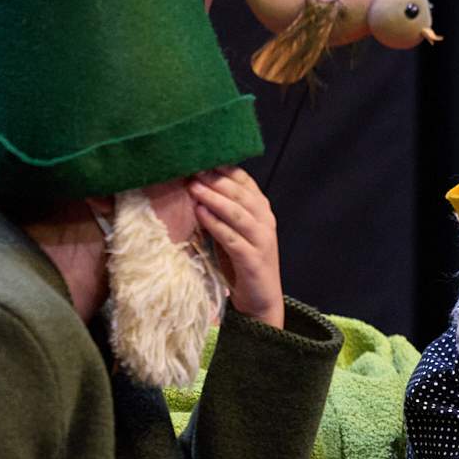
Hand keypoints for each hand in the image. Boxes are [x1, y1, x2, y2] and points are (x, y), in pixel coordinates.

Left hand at [189, 168, 283, 327]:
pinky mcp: (253, 259)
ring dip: (214, 198)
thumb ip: (222, 212)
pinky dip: (216, 224)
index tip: (202, 158)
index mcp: (262, 212)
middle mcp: (266, 222)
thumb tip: (195, 188)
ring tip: (193, 187)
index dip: (224, 169)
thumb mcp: (234, 232)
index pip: (245, 182)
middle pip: (241, 194)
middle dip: (216, 180)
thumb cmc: (242, 263)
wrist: (261, 300)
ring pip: (238, 213)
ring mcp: (262, 240)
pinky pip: (232, 238)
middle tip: (193, 169)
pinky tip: (200, 214)